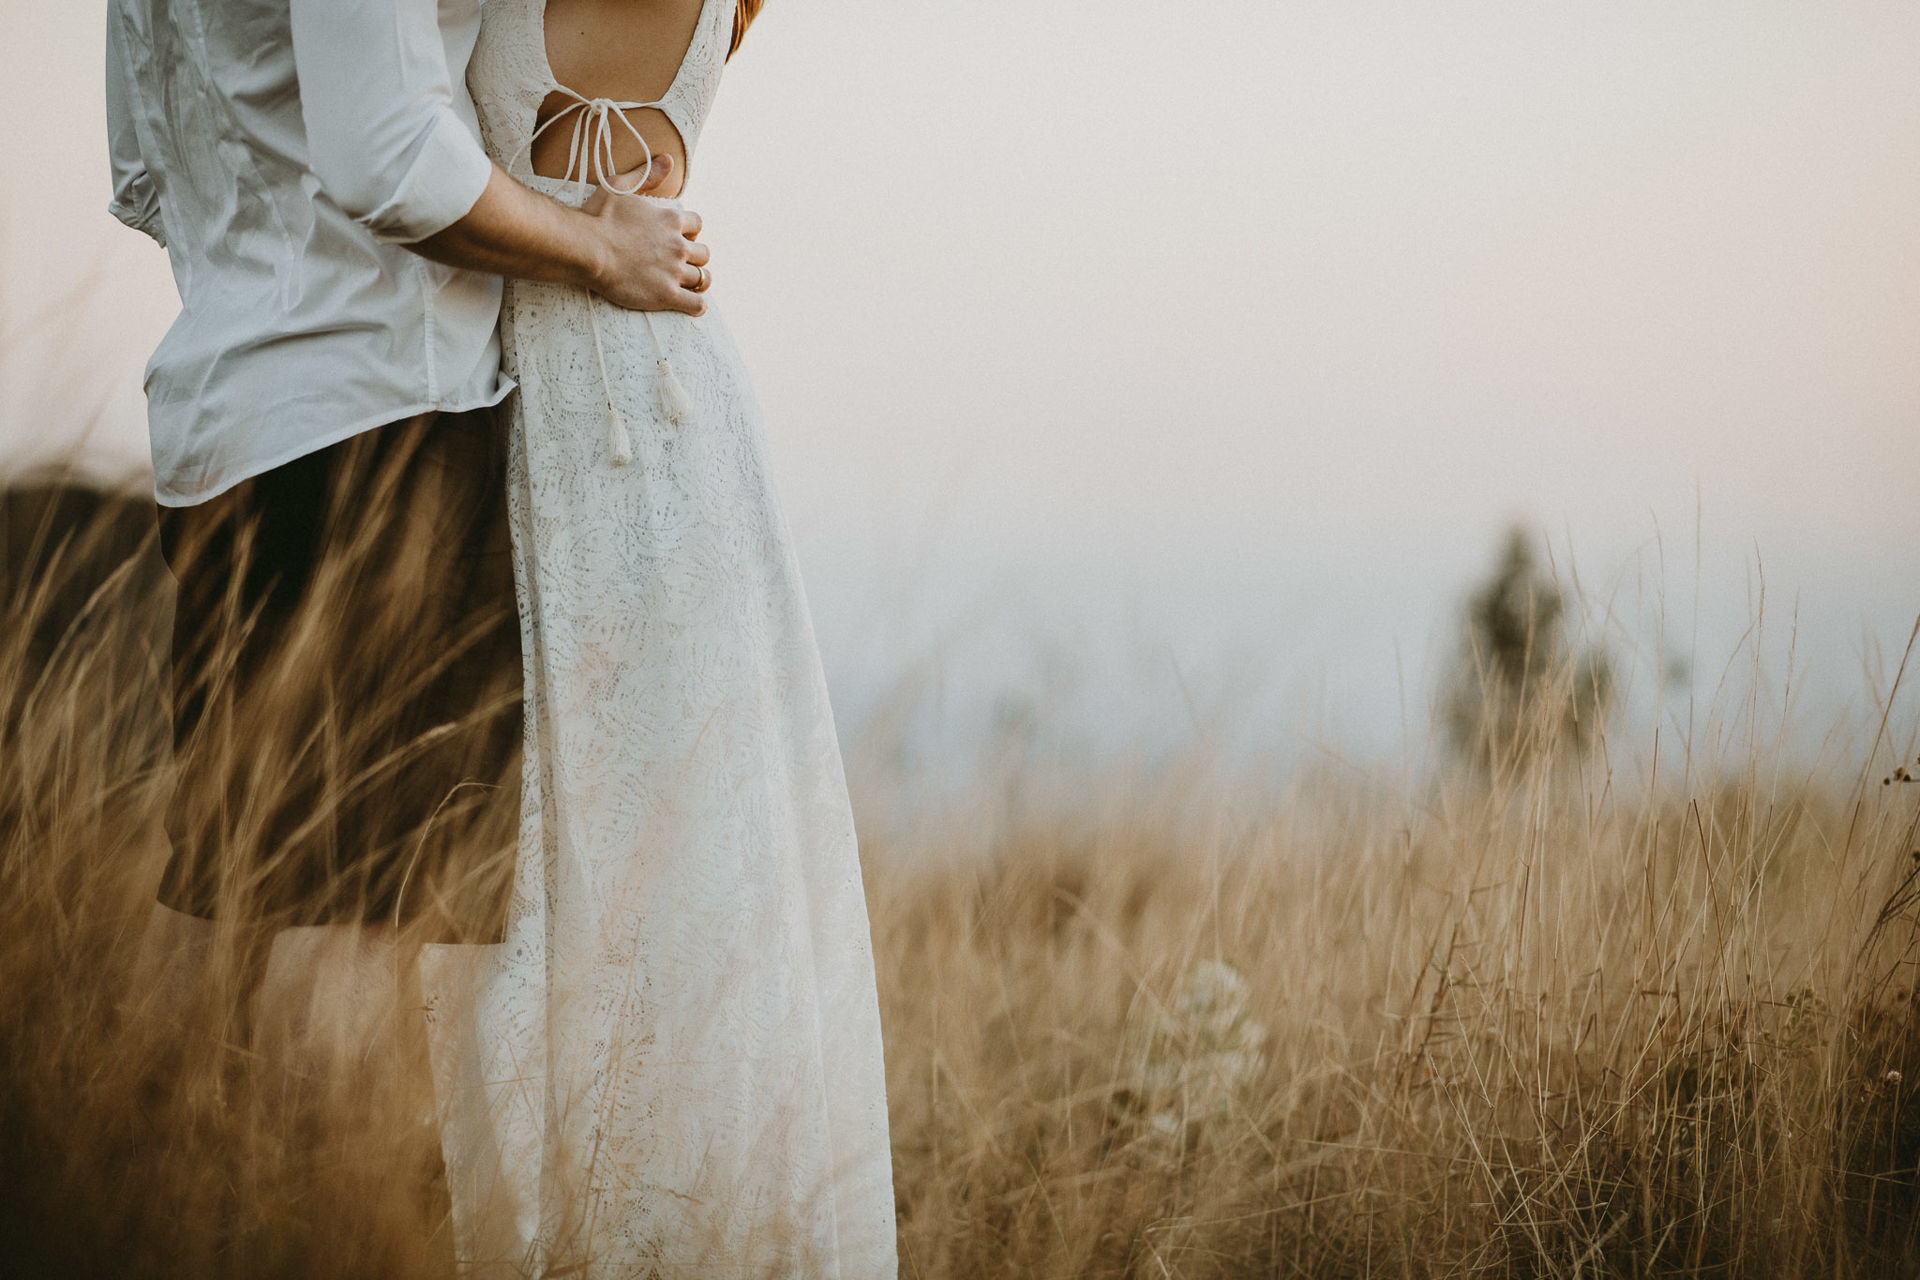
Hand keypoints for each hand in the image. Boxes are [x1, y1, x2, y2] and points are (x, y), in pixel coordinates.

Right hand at [581, 154, 712, 315]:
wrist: (586, 249)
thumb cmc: (597, 218)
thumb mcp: (620, 186)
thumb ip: (646, 174)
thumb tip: (667, 159)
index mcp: (670, 220)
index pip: (697, 224)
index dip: (690, 231)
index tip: (679, 236)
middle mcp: (678, 245)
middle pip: (703, 253)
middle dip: (695, 257)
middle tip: (680, 262)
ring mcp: (674, 271)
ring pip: (703, 278)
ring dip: (698, 280)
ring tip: (689, 284)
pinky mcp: (667, 295)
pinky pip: (696, 304)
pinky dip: (697, 305)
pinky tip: (692, 304)